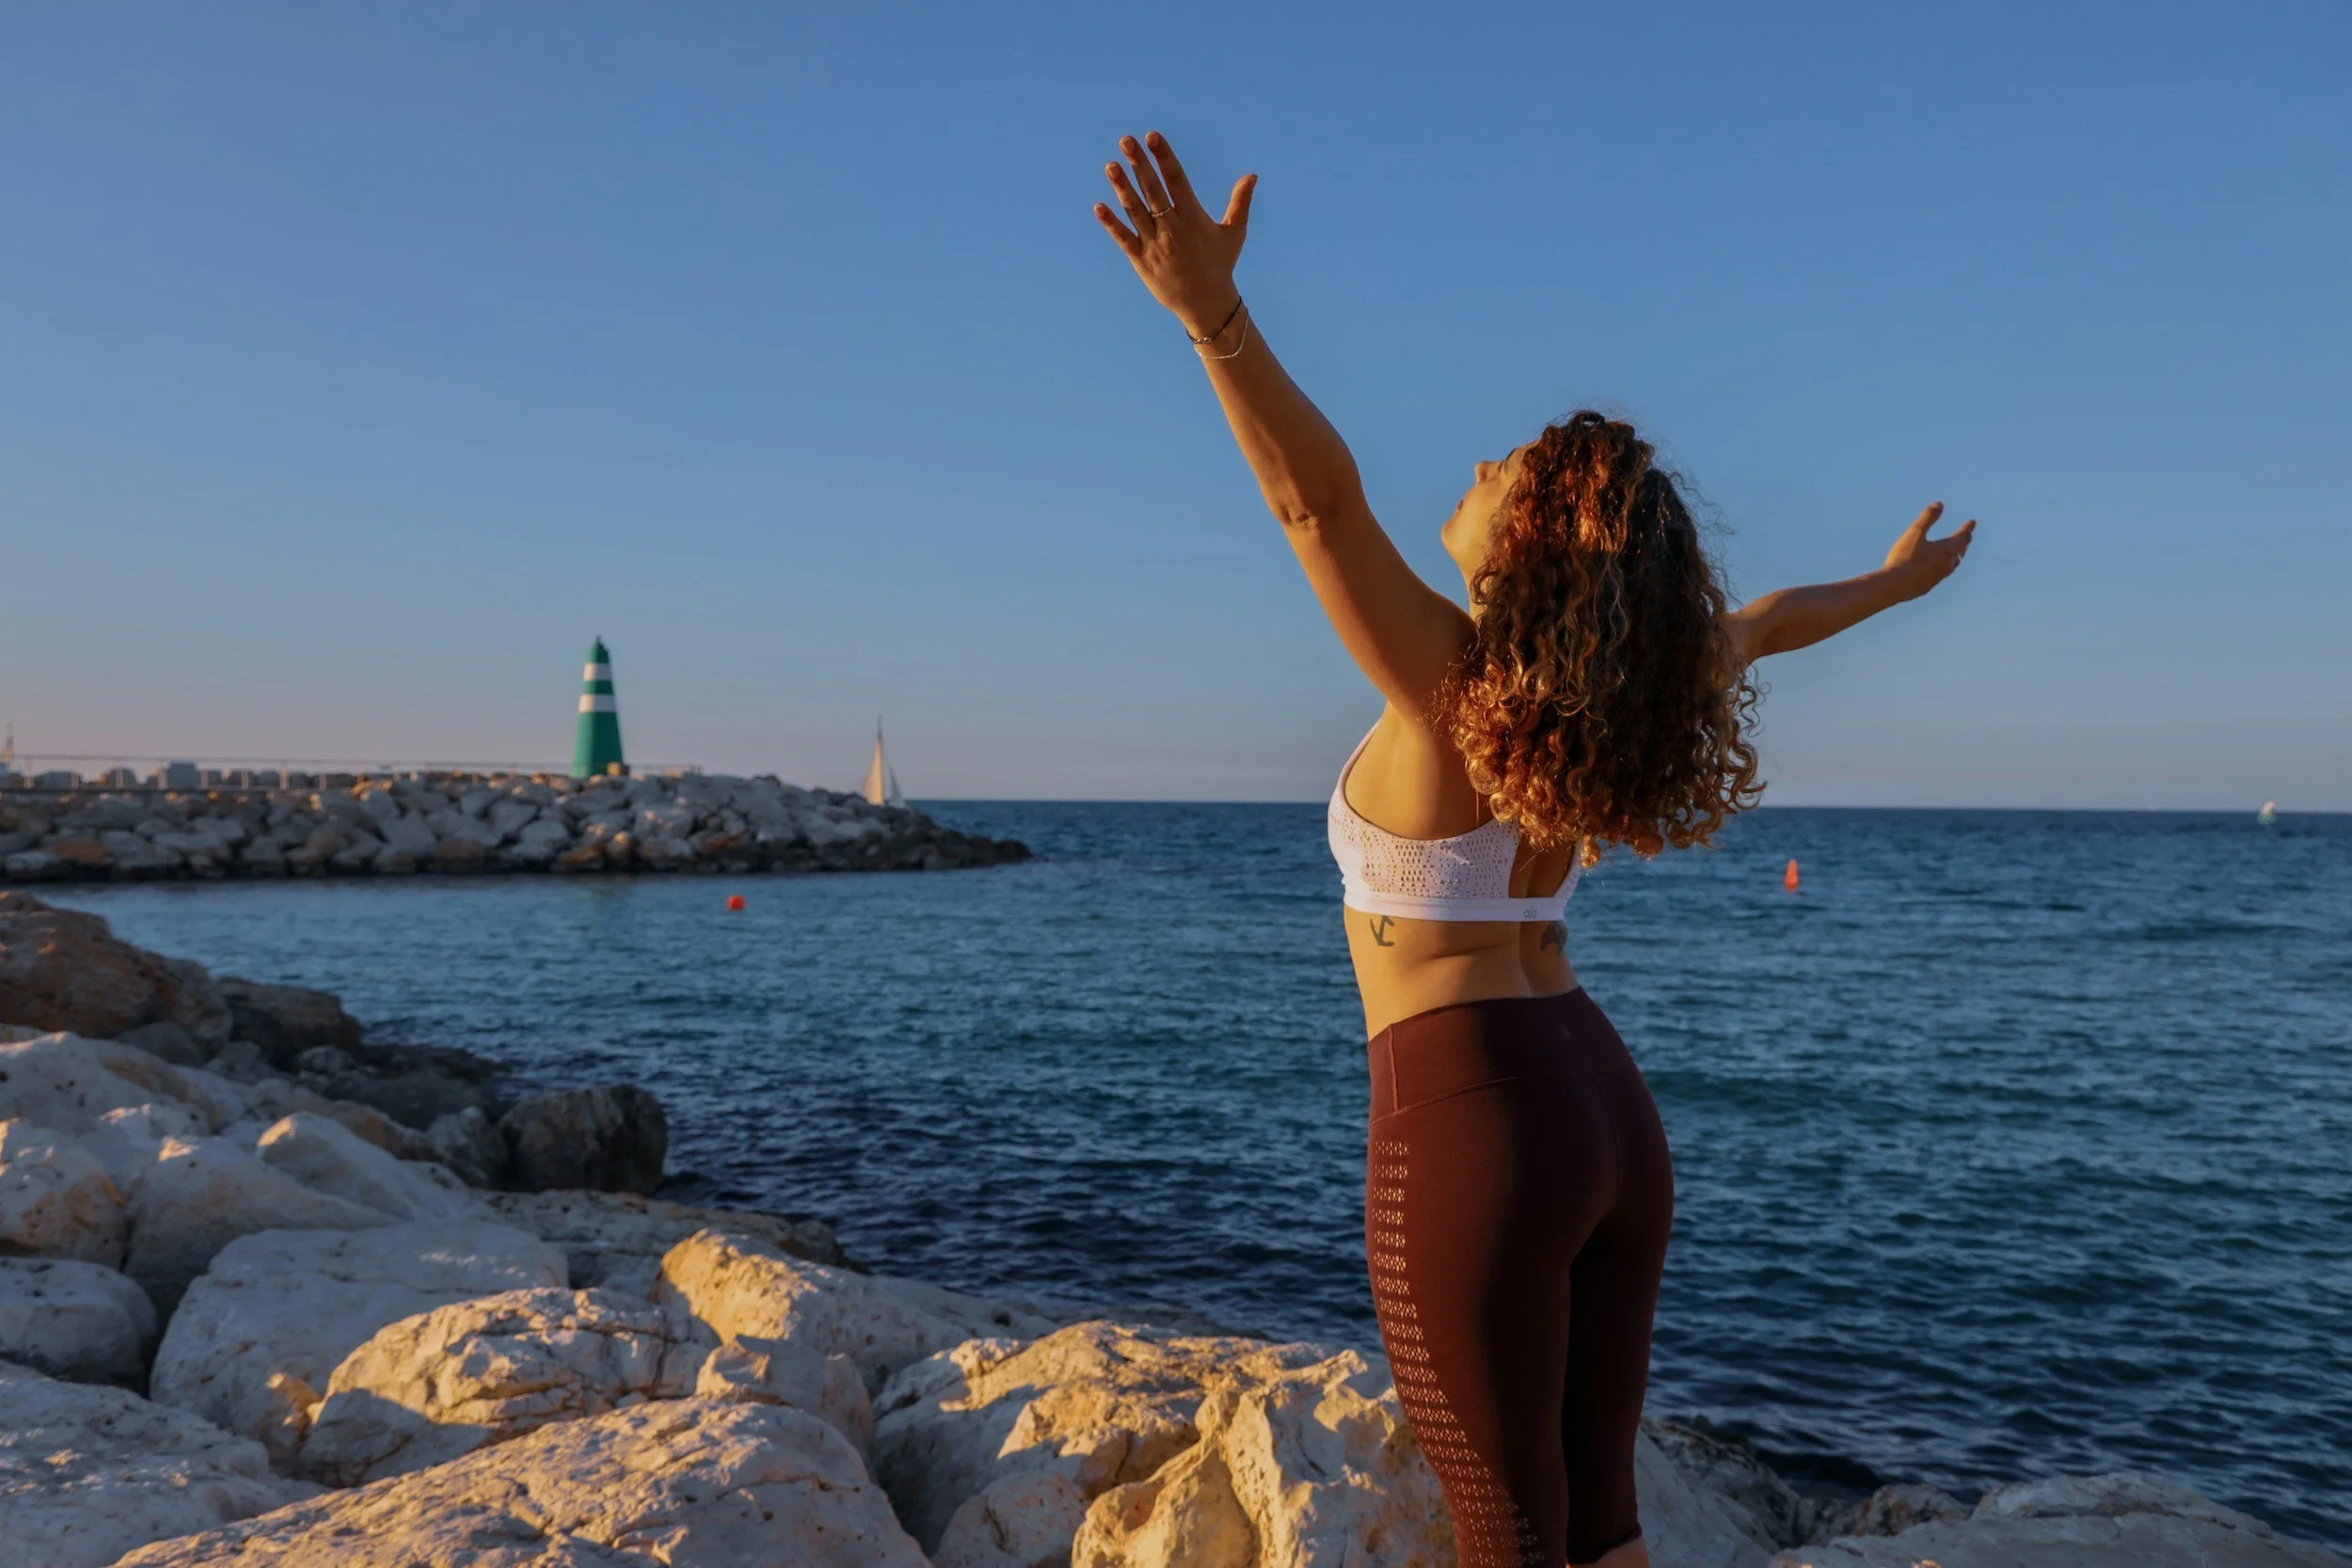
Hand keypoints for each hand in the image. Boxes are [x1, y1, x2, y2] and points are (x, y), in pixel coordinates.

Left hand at [1093, 130, 1256, 335]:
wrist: (1206, 304)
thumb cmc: (1221, 264)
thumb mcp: (1234, 233)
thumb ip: (1241, 202)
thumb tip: (1252, 175)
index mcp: (1194, 218)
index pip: (1177, 181)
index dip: (1164, 157)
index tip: (1152, 137)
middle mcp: (1172, 229)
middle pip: (1153, 191)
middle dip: (1140, 165)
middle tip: (1126, 141)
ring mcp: (1155, 245)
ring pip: (1136, 211)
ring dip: (1122, 188)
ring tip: (1111, 166)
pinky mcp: (1142, 260)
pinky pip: (1124, 239)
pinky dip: (1111, 224)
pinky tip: (1099, 206)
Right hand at [1882, 502, 1975, 600]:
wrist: (1894, 586)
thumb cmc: (1904, 558)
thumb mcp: (1914, 533)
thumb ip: (1927, 518)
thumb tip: (1939, 504)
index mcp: (1945, 549)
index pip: (1961, 536)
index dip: (1967, 528)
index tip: (1972, 522)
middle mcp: (1946, 564)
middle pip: (1960, 551)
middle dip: (1964, 541)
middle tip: (1968, 536)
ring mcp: (1938, 576)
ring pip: (1953, 564)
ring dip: (1957, 555)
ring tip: (1958, 553)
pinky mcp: (1929, 586)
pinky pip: (1943, 574)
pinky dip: (1946, 567)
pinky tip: (1940, 569)